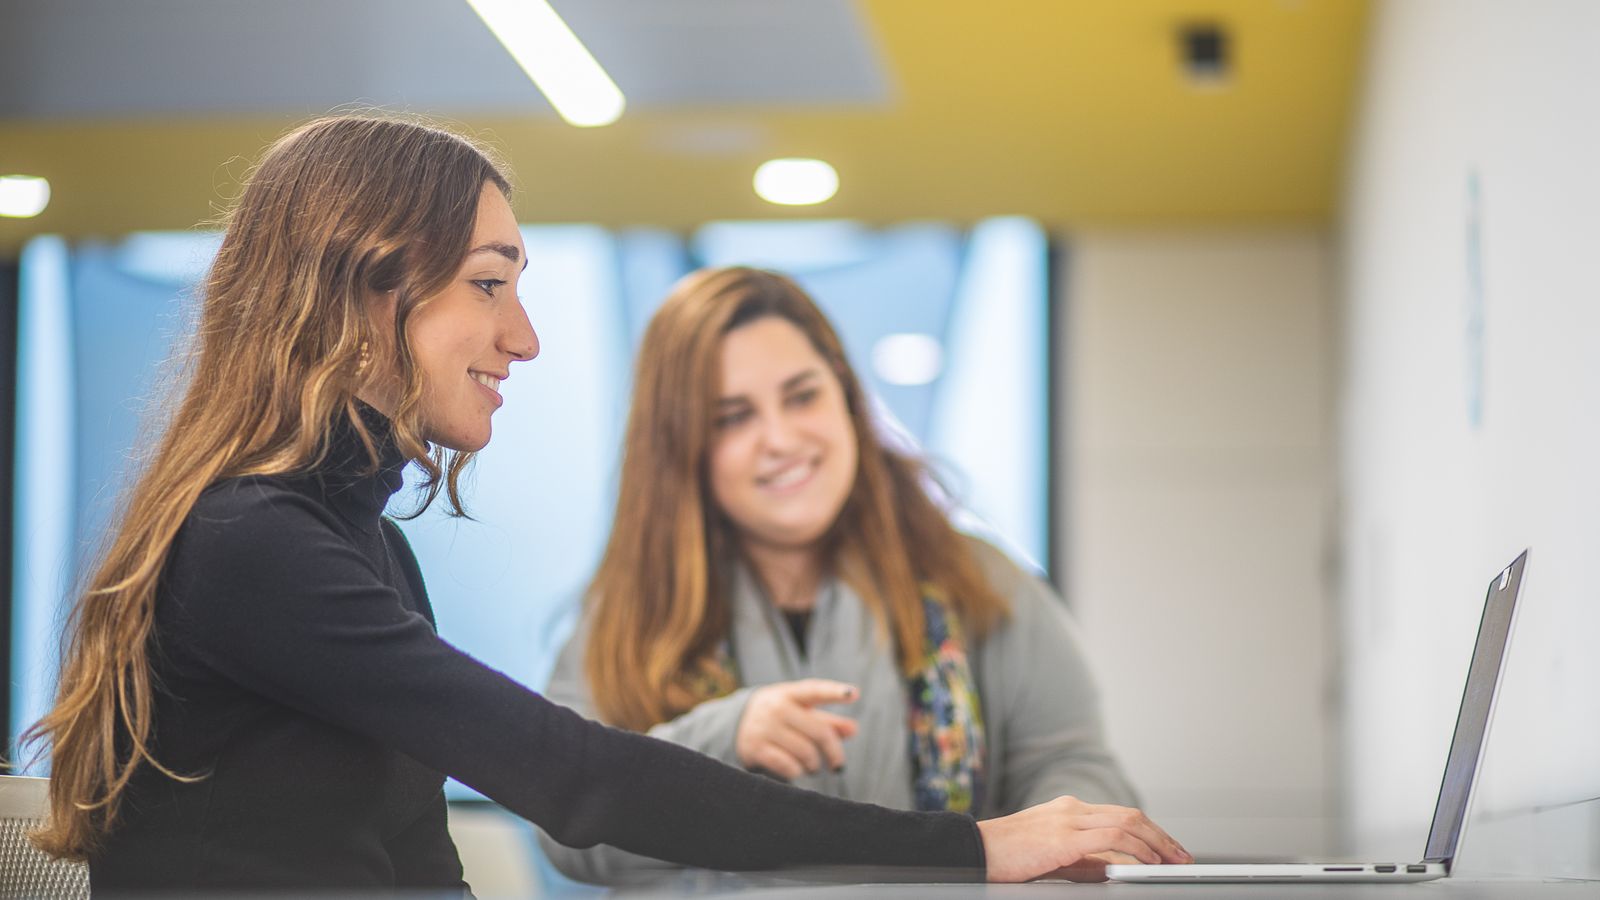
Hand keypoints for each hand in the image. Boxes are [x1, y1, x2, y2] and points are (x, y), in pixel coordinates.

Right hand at [735, 679, 858, 779]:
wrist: (735, 722)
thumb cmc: (780, 717)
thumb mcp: (800, 712)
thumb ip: (827, 720)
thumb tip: (853, 730)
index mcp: (790, 694)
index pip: (815, 691)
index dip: (834, 692)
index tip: (853, 694)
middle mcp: (777, 708)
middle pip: (819, 732)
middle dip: (833, 752)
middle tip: (837, 764)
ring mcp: (764, 727)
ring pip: (805, 752)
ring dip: (814, 765)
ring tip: (813, 766)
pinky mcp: (755, 748)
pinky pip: (788, 766)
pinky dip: (797, 772)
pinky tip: (797, 770)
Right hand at [975, 795, 1192, 882]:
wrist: (974, 850)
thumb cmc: (1006, 856)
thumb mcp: (1051, 855)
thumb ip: (1083, 858)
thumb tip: (1116, 867)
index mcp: (1067, 809)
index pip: (1120, 815)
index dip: (1150, 832)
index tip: (1168, 849)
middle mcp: (1071, 808)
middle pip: (1130, 815)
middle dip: (1162, 836)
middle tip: (1182, 855)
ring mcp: (1068, 819)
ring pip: (1127, 823)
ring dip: (1157, 843)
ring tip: (1173, 860)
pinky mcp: (1063, 837)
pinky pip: (1112, 838)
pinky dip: (1137, 849)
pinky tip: (1148, 862)